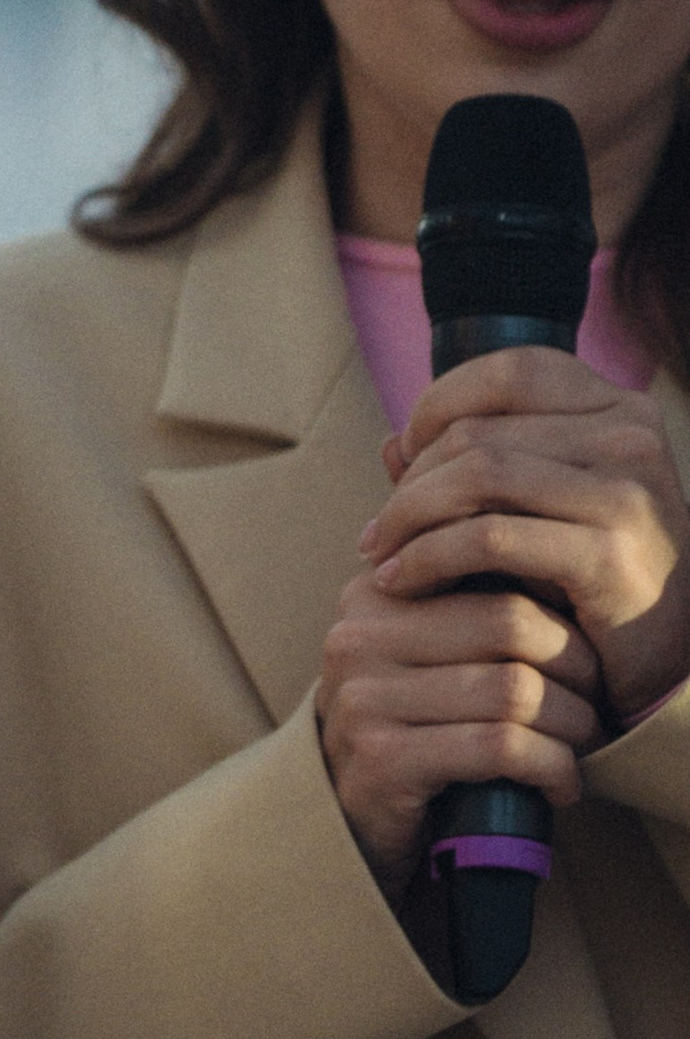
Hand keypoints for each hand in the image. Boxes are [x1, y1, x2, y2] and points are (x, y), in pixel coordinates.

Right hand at [317, 565, 601, 892]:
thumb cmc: (413, 735)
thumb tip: (561, 576)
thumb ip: (469, 613)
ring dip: (572, 724)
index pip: (493, 575)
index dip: (560, 621)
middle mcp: (358, 637)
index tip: (586, 663)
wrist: (348, 827)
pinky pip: (501, 747)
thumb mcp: (426, 659)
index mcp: (374, 596)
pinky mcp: (383, 760)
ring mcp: (364, 699)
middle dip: (577, 669)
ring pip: (514, 689)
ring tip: (582, 748)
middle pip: (510, 625)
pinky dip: (551, 767)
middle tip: (598, 707)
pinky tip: (561, 786)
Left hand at [357, 347, 689, 730]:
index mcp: (620, 410)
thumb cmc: (590, 585)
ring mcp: (627, 494)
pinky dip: (427, 557)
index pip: (509, 370)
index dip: (439, 405)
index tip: (404, 460)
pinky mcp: (608, 555)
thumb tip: (390, 443)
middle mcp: (631, 438)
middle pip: (478, 430)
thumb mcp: (533, 512)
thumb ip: (471, 474)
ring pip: (477, 476)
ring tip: (380, 554)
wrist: (666, 668)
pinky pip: (488, 537)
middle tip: (377, 531)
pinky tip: (400, 582)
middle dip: (410, 480)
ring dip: (408, 516)